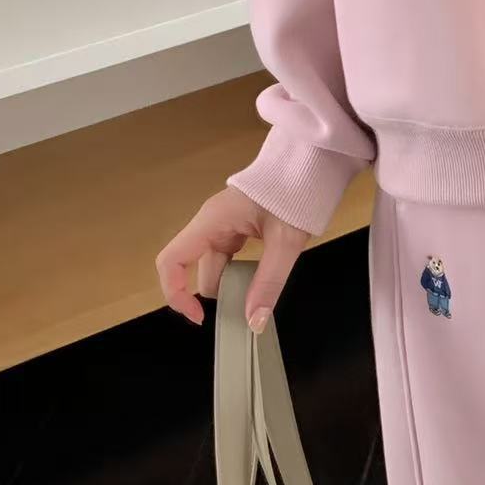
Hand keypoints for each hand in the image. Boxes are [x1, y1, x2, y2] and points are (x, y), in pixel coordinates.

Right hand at [156, 185, 308, 332]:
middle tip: (251, 309)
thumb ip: (268, 281)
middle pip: (200, 270)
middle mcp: (212, 223)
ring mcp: (225, 224)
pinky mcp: (239, 227)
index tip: (199, 317)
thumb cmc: (297, 191)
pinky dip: (243, 274)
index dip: (175, 293)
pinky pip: (232, 258)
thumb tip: (253, 321)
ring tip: (263, 294)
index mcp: (212, 220)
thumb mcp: (286, 241)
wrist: (312, 164)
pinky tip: (263, 280)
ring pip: (219, 266)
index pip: (171, 261)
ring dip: (235, 284)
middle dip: (221, 293)